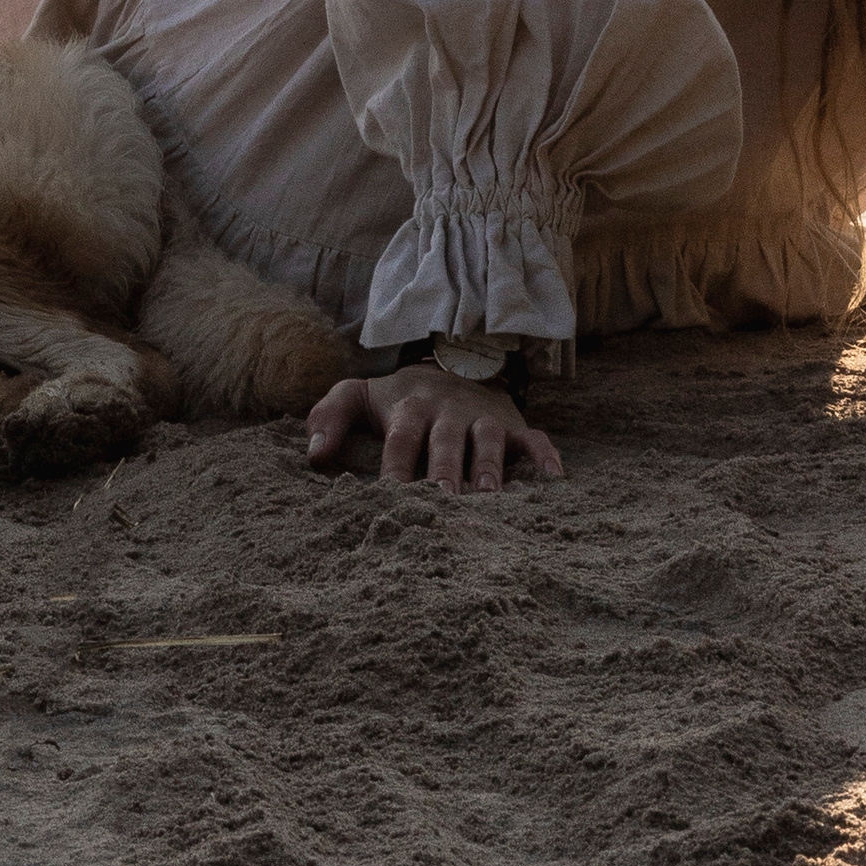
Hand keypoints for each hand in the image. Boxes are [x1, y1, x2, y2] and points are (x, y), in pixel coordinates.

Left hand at [305, 364, 563, 493]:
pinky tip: (553, 480)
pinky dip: (544, 456)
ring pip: (488, 440)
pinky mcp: (513, 424)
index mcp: (409, 408)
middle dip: (445, 470)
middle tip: (444, 501)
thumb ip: (329, 416)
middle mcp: (448, 411)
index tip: (389, 499)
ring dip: (489, 467)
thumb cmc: (400, 398)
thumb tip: (312, 456)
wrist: (451, 365)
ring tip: (488, 497)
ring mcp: (483, 416)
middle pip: (445, 441)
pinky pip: (533, 438)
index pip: (400, 439)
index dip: (396, 468)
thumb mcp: (360, 396)